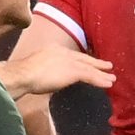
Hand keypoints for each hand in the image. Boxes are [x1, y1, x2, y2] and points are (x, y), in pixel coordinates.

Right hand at [0, 47, 115, 99]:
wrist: (22, 74)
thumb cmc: (23, 75)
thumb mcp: (36, 69)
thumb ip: (46, 70)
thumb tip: (49, 78)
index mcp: (53, 50)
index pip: (72, 56)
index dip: (82, 60)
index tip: (90, 63)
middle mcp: (63, 52)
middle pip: (83, 59)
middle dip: (96, 63)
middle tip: (108, 66)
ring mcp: (68, 61)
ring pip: (89, 68)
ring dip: (101, 74)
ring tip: (112, 79)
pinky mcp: (72, 71)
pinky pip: (90, 76)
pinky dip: (100, 80)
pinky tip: (108, 84)